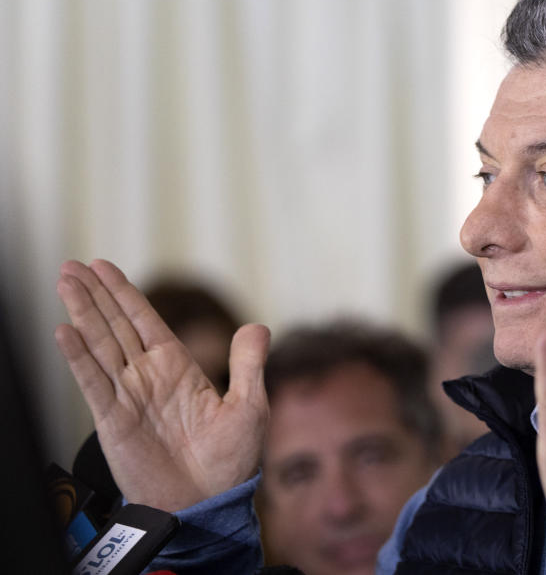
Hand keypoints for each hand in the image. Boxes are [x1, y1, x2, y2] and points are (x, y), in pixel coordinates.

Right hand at [54, 259, 269, 511]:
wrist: (208, 502)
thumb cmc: (230, 460)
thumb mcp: (250, 405)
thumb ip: (248, 364)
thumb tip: (257, 326)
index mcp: (177, 367)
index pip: (144, 320)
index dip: (123, 293)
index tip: (103, 266)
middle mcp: (147, 376)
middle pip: (116, 325)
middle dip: (95, 294)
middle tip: (72, 265)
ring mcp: (128, 396)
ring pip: (99, 345)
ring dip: (82, 314)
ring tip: (65, 282)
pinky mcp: (114, 420)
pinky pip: (93, 383)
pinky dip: (78, 357)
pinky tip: (65, 331)